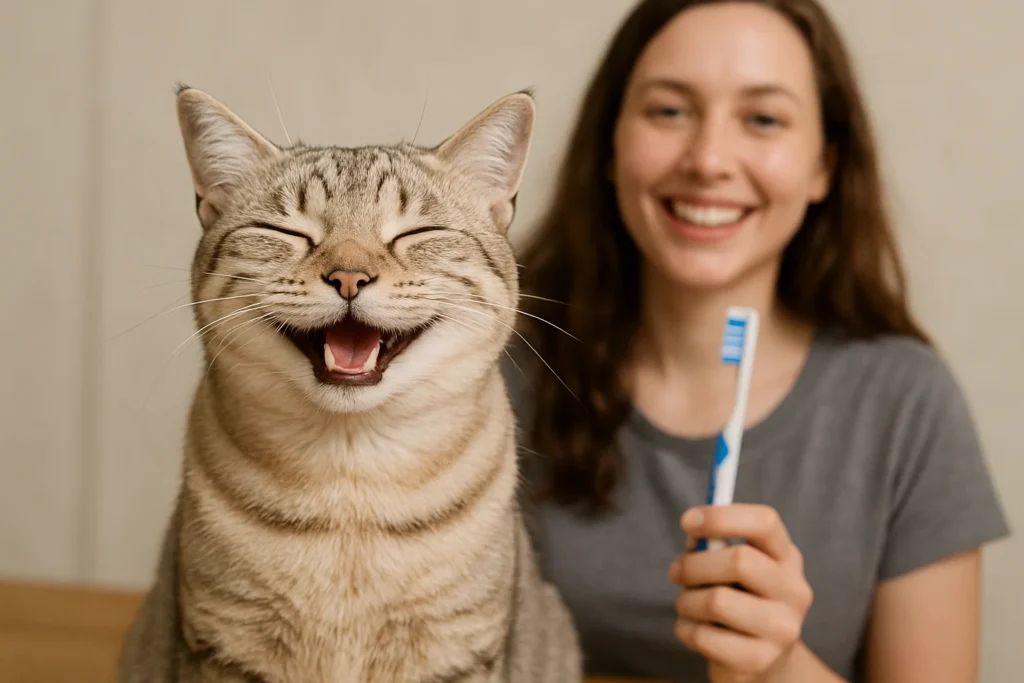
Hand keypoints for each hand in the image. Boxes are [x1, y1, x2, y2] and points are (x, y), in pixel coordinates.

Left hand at [668, 504, 813, 682]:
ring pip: (717, 601)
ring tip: (688, 605)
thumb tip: (694, 532)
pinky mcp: (759, 660)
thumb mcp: (729, 567)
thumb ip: (712, 545)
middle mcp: (794, 591)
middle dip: (694, 564)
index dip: (721, 516)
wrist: (760, 661)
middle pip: (739, 560)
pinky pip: (704, 636)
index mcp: (787, 558)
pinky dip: (686, 629)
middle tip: (676, 572)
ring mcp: (782, 629)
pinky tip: (694, 630)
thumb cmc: (736, 600)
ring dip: (686, 601)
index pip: (764, 522)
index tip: (687, 521)